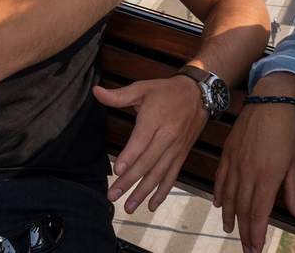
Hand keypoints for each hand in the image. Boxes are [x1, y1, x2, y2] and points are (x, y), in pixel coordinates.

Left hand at [94, 76, 207, 213]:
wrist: (199, 94)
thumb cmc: (166, 91)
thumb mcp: (142, 87)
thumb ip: (119, 95)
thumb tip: (96, 92)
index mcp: (155, 119)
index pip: (141, 141)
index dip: (129, 156)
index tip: (117, 170)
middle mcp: (167, 136)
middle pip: (147, 162)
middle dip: (129, 181)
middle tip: (113, 195)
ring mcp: (176, 148)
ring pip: (159, 173)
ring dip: (143, 192)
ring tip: (129, 207)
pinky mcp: (182, 155)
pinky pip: (172, 176)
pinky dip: (162, 192)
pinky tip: (152, 205)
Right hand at [215, 76, 294, 252]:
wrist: (270, 102)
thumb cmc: (287, 132)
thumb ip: (292, 191)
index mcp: (267, 177)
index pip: (259, 214)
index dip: (257, 234)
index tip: (256, 249)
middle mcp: (248, 173)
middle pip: (243, 210)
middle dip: (245, 232)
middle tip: (246, 248)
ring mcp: (235, 163)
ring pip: (229, 198)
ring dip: (230, 217)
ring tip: (231, 231)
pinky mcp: (227, 153)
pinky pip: (220, 179)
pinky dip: (220, 195)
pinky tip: (220, 206)